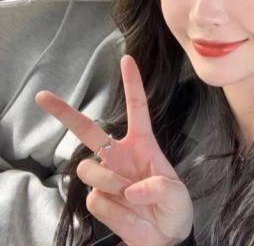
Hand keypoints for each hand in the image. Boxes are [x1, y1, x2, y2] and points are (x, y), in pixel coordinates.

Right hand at [36, 55, 192, 245]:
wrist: (166, 237)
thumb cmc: (174, 207)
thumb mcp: (176, 194)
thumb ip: (158, 187)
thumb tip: (131, 189)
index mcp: (142, 144)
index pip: (137, 108)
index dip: (132, 83)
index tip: (126, 59)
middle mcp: (119, 155)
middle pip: (87, 129)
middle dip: (65, 112)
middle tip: (43, 96)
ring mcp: (106, 177)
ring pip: (88, 168)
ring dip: (109, 182)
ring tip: (130, 196)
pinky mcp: (99, 200)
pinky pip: (94, 199)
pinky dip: (113, 209)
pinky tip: (125, 211)